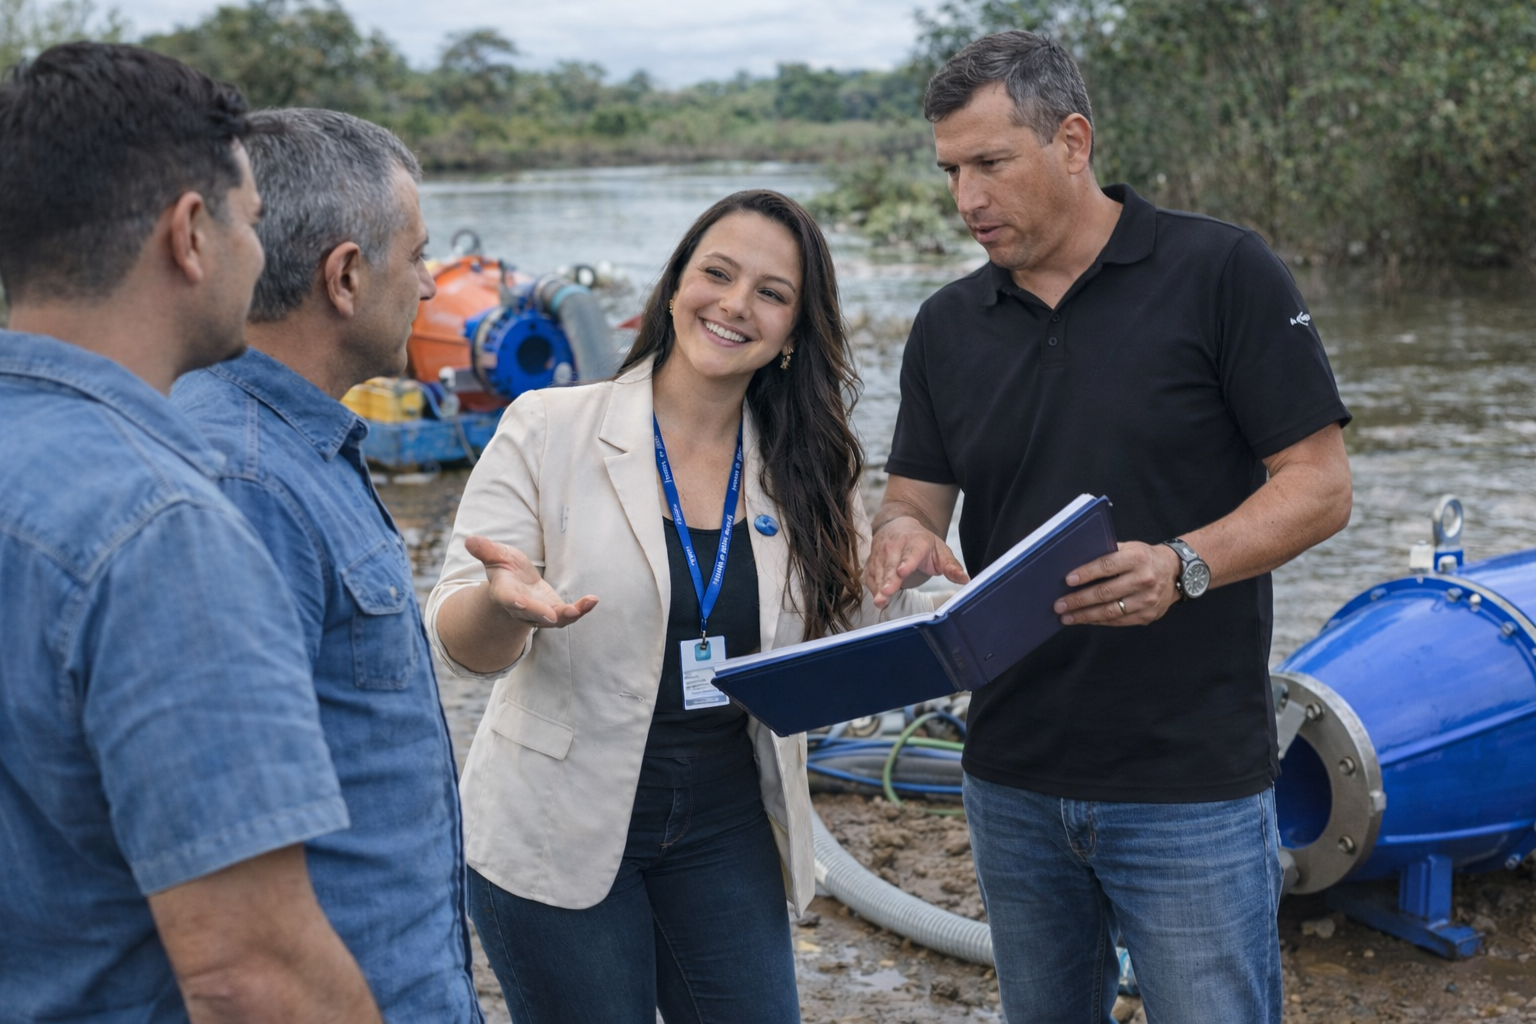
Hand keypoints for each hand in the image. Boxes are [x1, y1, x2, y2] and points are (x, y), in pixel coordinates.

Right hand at [465, 535, 597, 627]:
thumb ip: (485, 550)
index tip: (519, 602)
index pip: (507, 598)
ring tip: (583, 606)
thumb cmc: (505, 569)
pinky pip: (569, 615)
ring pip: (554, 620)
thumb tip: (469, 539)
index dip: (513, 601)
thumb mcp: (495, 556)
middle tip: (554, 615)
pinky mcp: (555, 612)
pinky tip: (593, 600)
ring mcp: (539, 613)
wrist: (516, 588)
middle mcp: (522, 608)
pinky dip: (582, 609)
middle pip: (531, 614)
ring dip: (569, 615)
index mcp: (505, 592)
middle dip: (542, 614)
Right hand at [865, 515, 969, 609]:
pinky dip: (873, 587)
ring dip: (878, 587)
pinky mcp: (872, 561)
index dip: (906, 563)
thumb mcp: (940, 550)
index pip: (911, 554)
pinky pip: (870, 576)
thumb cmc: (922, 542)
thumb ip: (951, 566)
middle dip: (888, 580)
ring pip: (879, 571)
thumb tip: (964, 579)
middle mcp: (895, 546)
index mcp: (916, 542)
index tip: (902, 571)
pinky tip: (877, 599)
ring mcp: (881, 553)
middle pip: (891, 565)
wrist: (898, 525)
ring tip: (879, 601)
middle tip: (886, 593)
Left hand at [1054, 541, 1181, 625]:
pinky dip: (1098, 621)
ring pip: (1110, 611)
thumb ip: (1106, 553)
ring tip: (1066, 617)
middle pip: (1106, 593)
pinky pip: (1118, 621)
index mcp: (1137, 558)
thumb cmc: (1144, 557)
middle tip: (1059, 605)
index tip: (1068, 580)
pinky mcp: (1148, 616)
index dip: (1086, 574)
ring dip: (1085, 616)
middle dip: (1079, 600)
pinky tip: (1084, 619)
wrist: (1175, 572)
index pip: (1107, 566)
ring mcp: (1147, 600)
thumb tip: (1074, 561)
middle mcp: (1144, 579)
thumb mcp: (1129, 547)